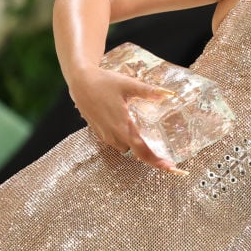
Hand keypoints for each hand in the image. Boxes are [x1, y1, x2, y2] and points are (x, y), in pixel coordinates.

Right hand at [69, 67, 183, 173]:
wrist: (79, 82)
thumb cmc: (103, 82)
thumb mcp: (128, 84)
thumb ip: (148, 91)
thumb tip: (168, 94)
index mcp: (122, 126)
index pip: (142, 150)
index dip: (156, 161)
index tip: (171, 168)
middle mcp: (113, 134)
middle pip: (135, 152)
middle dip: (151, 156)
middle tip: (167, 158)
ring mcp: (105, 134)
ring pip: (125, 147)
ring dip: (137, 146)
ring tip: (152, 142)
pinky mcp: (99, 131)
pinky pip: (116, 141)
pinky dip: (127, 139)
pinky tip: (133, 129)